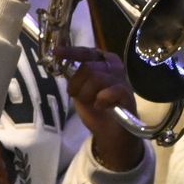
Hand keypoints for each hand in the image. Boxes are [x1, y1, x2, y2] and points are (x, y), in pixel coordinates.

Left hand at [52, 44, 142, 170]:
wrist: (110, 132)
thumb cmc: (95, 108)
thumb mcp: (80, 90)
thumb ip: (74, 76)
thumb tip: (60, 62)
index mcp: (103, 63)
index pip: (87, 52)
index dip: (71, 52)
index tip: (56, 52)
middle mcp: (114, 67)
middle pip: (88, 67)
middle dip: (77, 84)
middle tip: (77, 95)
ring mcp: (122, 80)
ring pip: (97, 78)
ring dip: (87, 94)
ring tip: (91, 103)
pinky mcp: (127, 95)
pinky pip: (110, 91)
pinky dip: (101, 100)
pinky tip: (100, 106)